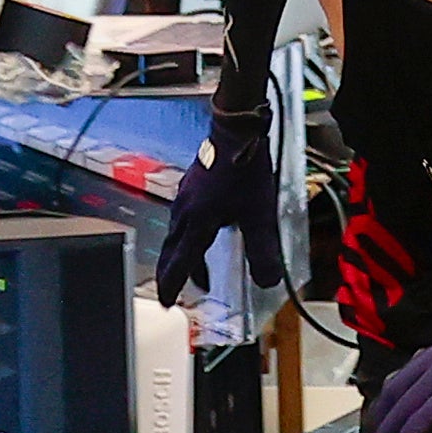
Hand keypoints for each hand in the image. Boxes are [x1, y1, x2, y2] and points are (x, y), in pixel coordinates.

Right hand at [151, 107, 288, 304]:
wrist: (236, 132)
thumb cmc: (244, 170)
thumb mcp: (259, 215)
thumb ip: (262, 250)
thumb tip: (266, 280)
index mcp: (196, 223)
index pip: (180, 263)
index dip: (173, 284)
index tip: (165, 300)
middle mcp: (185, 211)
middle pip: (172, 249)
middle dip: (172, 271)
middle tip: (171, 288)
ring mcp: (185, 196)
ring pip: (177, 233)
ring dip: (182, 253)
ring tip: (194, 265)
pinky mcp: (192, 185)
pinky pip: (184, 218)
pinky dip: (188, 233)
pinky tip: (202, 228)